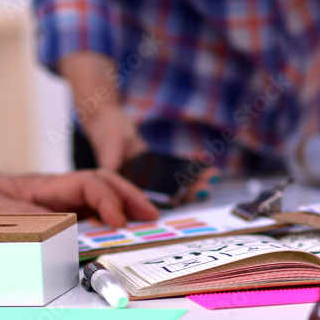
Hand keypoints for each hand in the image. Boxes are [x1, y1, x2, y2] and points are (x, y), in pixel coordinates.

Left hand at [0, 170, 159, 226]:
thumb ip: (27, 225)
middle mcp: (58, 189)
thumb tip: (61, 238)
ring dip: (125, 204)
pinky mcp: (58, 209)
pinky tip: (123, 227)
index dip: (107, 201)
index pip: (87, 185)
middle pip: (102, 183)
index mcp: (47, 186)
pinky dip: (111, 213)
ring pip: (99, 192)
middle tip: (152, 217)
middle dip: (129, 197)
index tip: (119, 223)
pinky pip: (89, 206)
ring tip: (147, 220)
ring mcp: (60, 198)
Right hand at [83, 106, 217, 204]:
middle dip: (189, 191)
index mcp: (128, 186)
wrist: (108, 120)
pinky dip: (189, 167)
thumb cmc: (106, 131)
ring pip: (175, 185)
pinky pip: (175, 170)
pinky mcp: (157, 166)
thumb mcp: (109, 142)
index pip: (151, 198)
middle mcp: (141, 185)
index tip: (187, 195)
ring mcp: (151, 176)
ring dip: (194, 182)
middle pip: (168, 194)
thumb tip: (110, 166)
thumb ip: (111, 154)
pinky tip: (204, 162)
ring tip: (213, 175)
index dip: (170, 198)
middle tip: (208, 185)